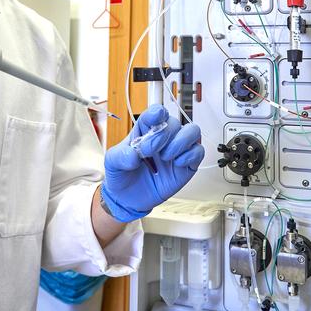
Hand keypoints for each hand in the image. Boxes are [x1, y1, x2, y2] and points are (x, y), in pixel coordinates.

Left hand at [100, 104, 203, 222]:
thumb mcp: (111, 163)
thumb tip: (133, 156)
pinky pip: (198, 152)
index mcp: (146, 130)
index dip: (158, 113)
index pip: (157, 113)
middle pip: (174, 122)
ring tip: (166, 156)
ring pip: (193, 131)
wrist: (127, 198)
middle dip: (163, 135)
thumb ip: (120, 156)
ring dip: (181, 141)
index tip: (155, 118)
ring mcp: (176, 151)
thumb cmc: (122, 175)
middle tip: (148, 151)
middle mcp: (163, 138)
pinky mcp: (187, 165)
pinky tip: (177, 164)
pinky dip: (190, 155)